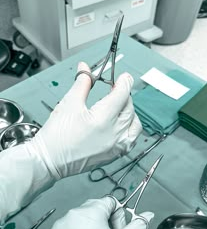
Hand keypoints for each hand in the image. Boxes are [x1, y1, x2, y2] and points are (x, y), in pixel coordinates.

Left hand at [25, 197, 153, 228]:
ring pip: (82, 218)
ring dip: (90, 228)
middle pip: (96, 208)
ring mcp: (61, 225)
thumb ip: (138, 227)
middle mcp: (73, 214)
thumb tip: (146, 216)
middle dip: (105, 221)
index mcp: (91, 212)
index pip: (111, 202)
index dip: (118, 216)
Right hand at [28, 62, 141, 178]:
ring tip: (118, 108)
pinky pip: (132, 139)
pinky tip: (120, 124)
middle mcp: (114, 133)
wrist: (49, 160)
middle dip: (124, 95)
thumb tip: (86, 68)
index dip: (124, 82)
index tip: (122, 77)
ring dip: (130, 112)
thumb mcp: (69, 103)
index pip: (123, 93)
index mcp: (103, 118)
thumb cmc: (56, 136)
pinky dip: (130, 128)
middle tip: (114, 90)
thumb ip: (82, 83)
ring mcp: (117, 146)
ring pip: (134, 123)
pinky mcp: (115, 155)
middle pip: (129, 107)